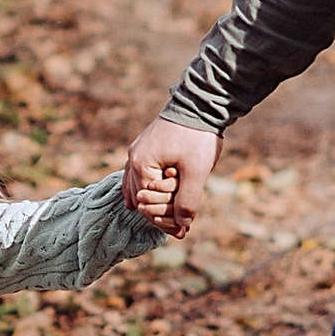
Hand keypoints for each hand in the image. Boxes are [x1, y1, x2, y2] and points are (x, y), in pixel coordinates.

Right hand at [125, 116, 218, 238]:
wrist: (200, 104)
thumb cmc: (197, 137)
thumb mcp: (196, 171)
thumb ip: (187, 200)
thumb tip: (182, 225)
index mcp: (142, 165)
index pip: (148, 205)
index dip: (166, 220)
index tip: (184, 231)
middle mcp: (134, 159)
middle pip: (142, 199)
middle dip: (161, 214)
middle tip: (182, 230)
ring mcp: (137, 152)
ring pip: (139, 188)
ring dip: (155, 204)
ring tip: (172, 221)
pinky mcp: (145, 148)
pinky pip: (136, 176)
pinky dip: (143, 190)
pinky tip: (139, 202)